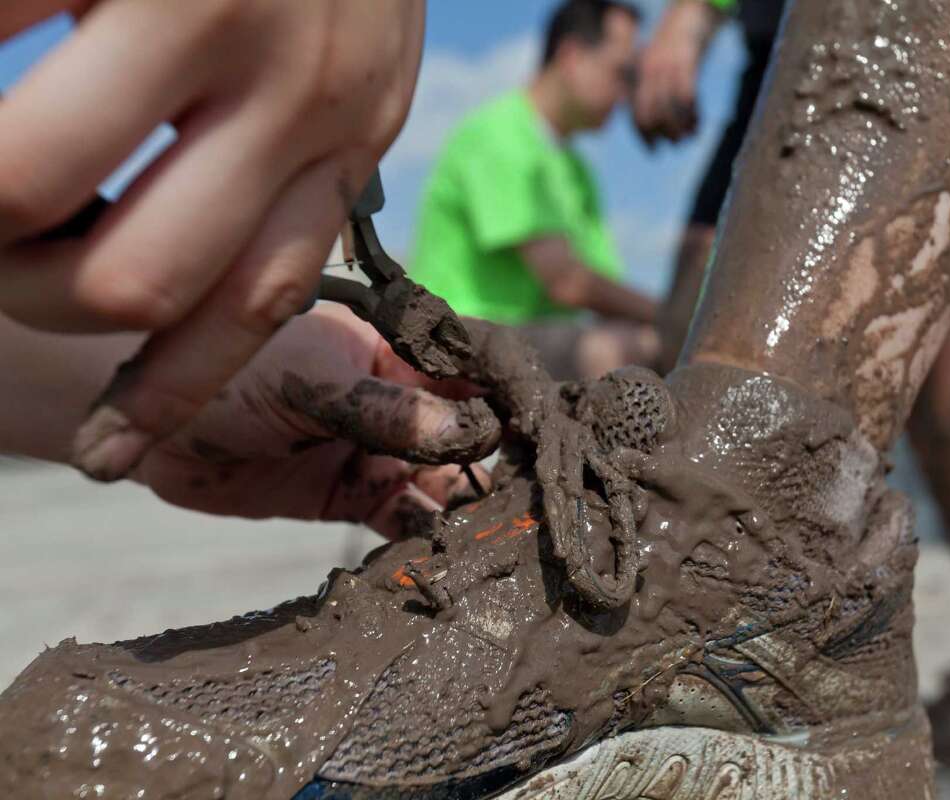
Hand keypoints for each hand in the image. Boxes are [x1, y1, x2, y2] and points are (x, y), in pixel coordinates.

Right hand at [0, 0, 425, 478]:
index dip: (170, 389)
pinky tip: (4, 35)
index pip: (259, 301)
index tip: (105, 455)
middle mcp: (302, 88)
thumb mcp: (348, 51)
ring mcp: (215, 8)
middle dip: (31, 287)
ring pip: (24, 183)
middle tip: (5, 239)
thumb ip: (295, 149)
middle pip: (130, 280)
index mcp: (349, 128)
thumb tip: (181, 269)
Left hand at [121, 305, 499, 539]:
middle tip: (532, 498)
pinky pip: (406, 519)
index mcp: (396, 348)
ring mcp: (380, 448)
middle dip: (500, 460)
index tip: (543, 431)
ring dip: (470, 506)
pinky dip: (427, 537)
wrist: (150, 429)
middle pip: (471, 428)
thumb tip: (470, 434)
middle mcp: (400, 397)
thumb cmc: (229, 374)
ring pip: (445, 479)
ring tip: (499, 535)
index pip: (473, 366)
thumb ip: (385, 408)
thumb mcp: (310, 379)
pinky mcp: (354, 497)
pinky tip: (446, 556)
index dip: (509, 395)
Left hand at [633, 0, 719, 145]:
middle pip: (650, 113)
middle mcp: (649, 71)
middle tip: (675, 146)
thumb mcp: (661, 62)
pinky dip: (692, 114)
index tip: (654, 151)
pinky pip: (686, 95)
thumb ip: (656, 86)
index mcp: (641, 73)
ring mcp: (667, 65)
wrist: (691, 10)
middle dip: (661, 134)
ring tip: (689, 137)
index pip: (636, 112)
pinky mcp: (687, 60)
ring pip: (668, 108)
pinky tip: (699, 123)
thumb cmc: (677, 41)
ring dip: (679, 128)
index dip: (643, 135)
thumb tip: (658, 117)